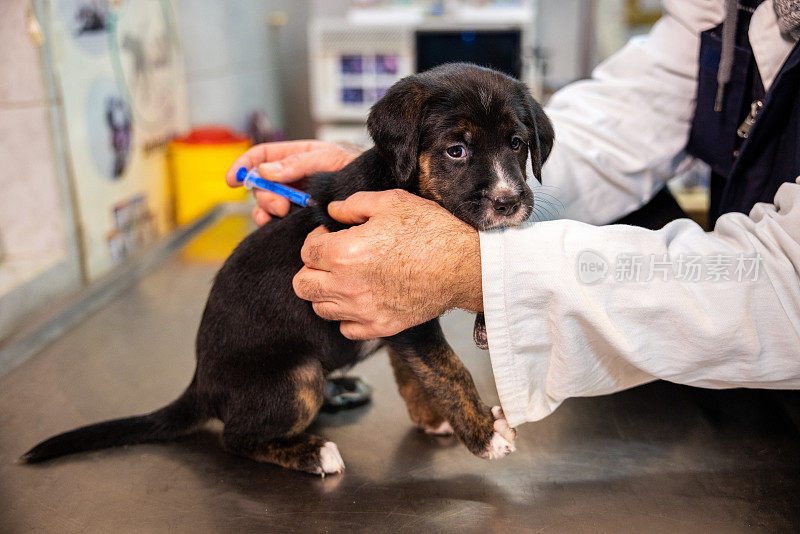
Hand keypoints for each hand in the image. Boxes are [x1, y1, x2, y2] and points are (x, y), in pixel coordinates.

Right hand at [225, 140, 361, 224]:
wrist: (380, 185)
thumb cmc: (357, 166)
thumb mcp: (329, 158)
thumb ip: (298, 163)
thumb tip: (264, 170)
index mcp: (296, 156)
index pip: (262, 156)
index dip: (244, 165)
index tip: (232, 181)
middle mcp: (293, 176)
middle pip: (262, 183)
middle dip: (263, 193)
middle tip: (278, 206)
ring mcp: (297, 197)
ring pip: (268, 203)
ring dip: (265, 208)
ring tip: (278, 214)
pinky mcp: (303, 216)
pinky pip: (280, 219)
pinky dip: (272, 222)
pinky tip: (275, 224)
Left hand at [293, 190, 482, 338]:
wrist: (464, 264)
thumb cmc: (430, 230)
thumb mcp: (390, 202)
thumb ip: (353, 205)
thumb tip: (332, 211)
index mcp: (343, 253)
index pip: (306, 252)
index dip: (316, 239)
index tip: (331, 236)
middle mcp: (346, 285)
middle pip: (302, 285)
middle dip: (311, 269)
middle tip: (330, 259)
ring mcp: (362, 310)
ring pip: (320, 308)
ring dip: (326, 292)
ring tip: (346, 278)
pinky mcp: (380, 326)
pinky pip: (345, 328)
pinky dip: (346, 316)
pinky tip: (361, 299)